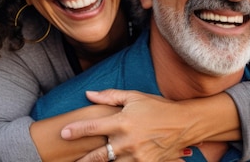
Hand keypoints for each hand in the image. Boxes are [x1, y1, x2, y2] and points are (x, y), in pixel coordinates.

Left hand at [60, 89, 198, 161]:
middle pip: (98, 155)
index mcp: (123, 121)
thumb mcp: (134, 96)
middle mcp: (128, 141)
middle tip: (71, 161)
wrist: (185, 124)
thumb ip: (110, 96)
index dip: (76, 130)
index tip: (63, 133)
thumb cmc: (158, 107)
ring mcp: (138, 156)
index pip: (93, 127)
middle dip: (82, 160)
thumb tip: (88, 94)